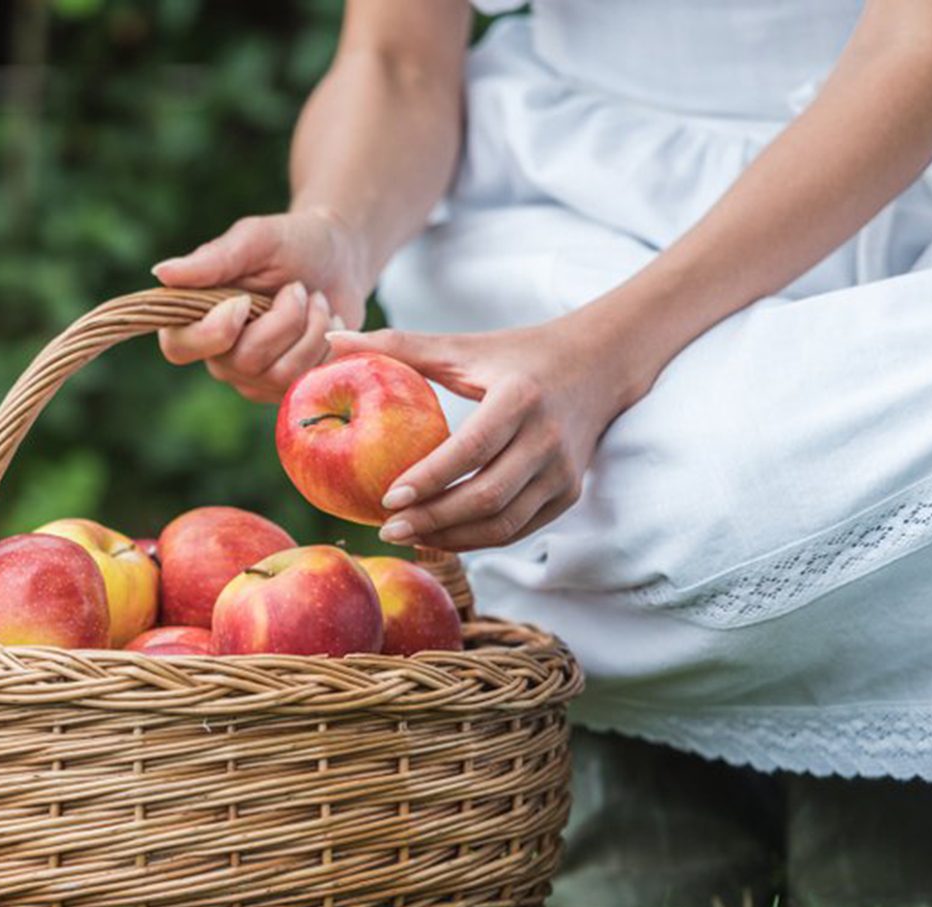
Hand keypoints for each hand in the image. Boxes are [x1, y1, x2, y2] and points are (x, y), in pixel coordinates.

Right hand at [153, 208, 371, 402]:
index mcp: (197, 318)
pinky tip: (329, 325)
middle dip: (286, 319)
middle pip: (246, 361)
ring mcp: (255, 379)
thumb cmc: (292, 244)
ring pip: (282, 374)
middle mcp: (221, 357)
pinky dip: (328, 347)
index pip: (178, 348)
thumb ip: (213, 260)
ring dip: (312, 330)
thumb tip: (161, 273)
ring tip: (317, 302)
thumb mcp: (255, 241)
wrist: (339, 262)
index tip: (244, 300)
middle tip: (299, 288)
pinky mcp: (288, 389)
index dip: (214, 332)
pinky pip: (308, 382)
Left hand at [326, 315, 646, 550]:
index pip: (473, 449)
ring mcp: (564, 473)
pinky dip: (475, 540)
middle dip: (433, 519)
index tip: (387, 498)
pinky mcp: (569, 495)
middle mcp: (548, 439)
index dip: (430, 479)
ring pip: (503, 524)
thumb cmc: (516, 356)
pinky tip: (438, 537)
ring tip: (406, 535)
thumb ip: (399, 346)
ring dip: (451, 537)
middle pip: (487, 497)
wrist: (599, 366)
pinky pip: (517, 531)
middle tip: (386, 528)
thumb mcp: (463, 347)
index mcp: (521, 397)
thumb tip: (332, 341)